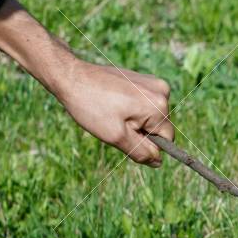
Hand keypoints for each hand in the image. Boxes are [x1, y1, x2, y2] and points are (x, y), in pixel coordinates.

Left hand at [55, 60, 171, 165]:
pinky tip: (113, 102)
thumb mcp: (116, 136)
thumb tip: (158, 161)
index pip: (167, 139)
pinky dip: (131, 108)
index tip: (124, 136)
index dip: (147, 145)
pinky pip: (144, 104)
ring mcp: (153, 82)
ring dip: (135, 120)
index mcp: (159, 106)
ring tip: (112, 111)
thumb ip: (141, 152)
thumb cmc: (91, 106)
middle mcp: (163, 91)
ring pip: (151, 116)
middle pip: (159, 127)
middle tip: (114, 122)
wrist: (71, 76)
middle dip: (140, 131)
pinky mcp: (143, 79)